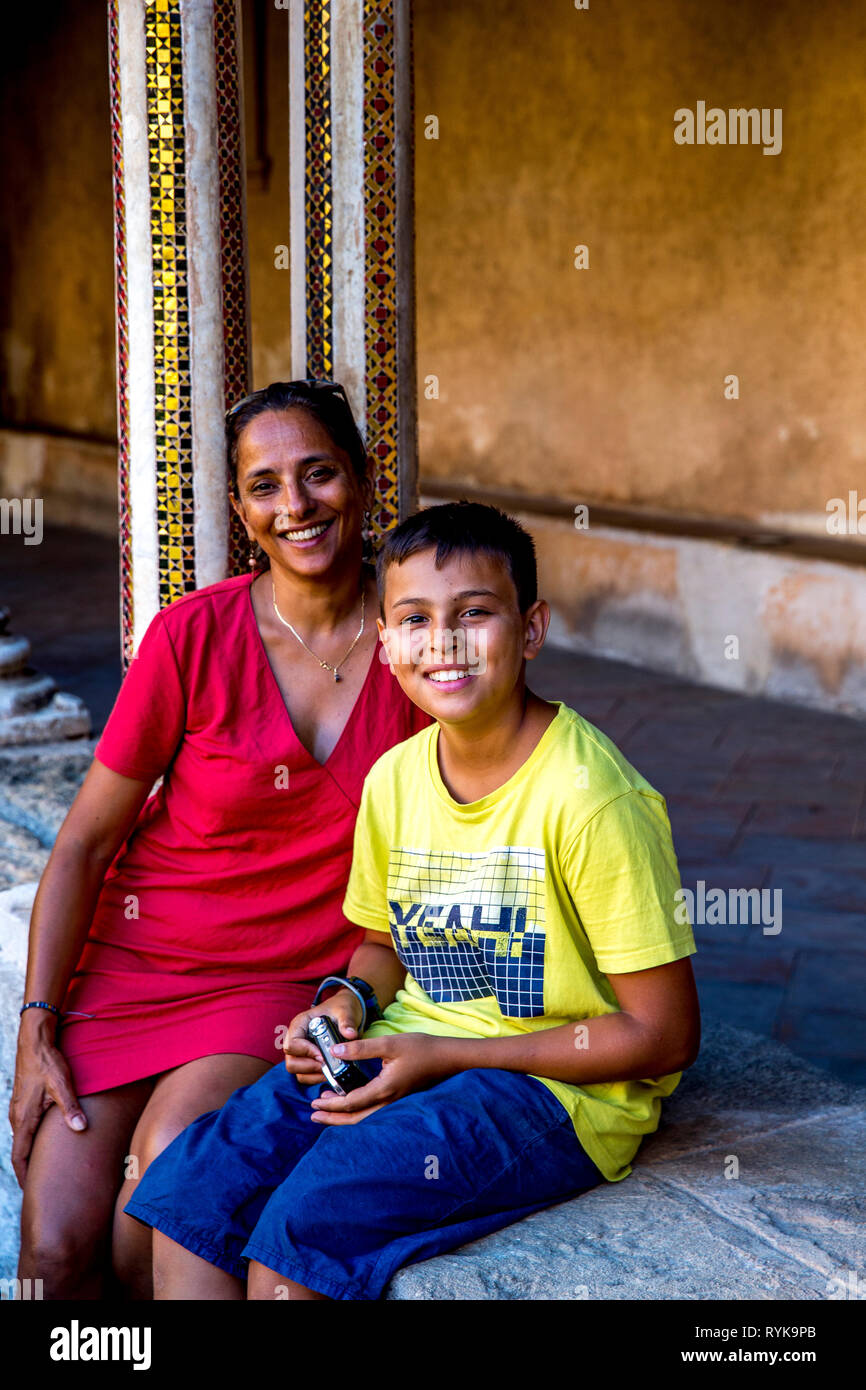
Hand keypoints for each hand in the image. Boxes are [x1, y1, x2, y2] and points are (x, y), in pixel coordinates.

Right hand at [9, 1014, 87, 1186]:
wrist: (35, 1041)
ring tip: (42, 1168)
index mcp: (24, 1119)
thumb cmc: (47, 1062)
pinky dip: (30, 1141)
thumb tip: (80, 1128)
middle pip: (19, 1152)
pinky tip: (43, 1141)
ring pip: (22, 1140)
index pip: (19, 1157)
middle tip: (39, 1186)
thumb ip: (70, 1108)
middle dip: (28, 1170)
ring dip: (29, 1155)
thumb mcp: (61, 1084)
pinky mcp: (22, 1102)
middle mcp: (17, 1117)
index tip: (31, 1192)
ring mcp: (18, 1109)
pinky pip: (24, 1128)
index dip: (24, 1176)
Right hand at [282, 989, 364, 1085]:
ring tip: (331, 1069)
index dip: (306, 1052)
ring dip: (314, 1074)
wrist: (345, 1013)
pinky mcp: (309, 1061)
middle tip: (327, 1064)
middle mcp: (297, 1039)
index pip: (292, 1044)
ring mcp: (301, 1052)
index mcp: (300, 1024)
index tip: (323, 1054)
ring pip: (298, 1072)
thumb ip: (346, 1022)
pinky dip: (318, 1078)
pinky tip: (331, 1071)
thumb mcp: (345, 1011)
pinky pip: (307, 1077)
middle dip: (309, 1067)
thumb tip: (350, 1035)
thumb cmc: (341, 1008)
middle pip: (291, 1062)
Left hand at [310, 1033, 454, 1125]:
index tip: (315, 1101)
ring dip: (344, 1115)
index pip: (351, 1102)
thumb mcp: (390, 1044)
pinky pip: (373, 1111)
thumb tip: (336, 1050)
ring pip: (365, 1117)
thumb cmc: (422, 1049)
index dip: (331, 1104)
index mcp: (384, 1089)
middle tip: (314, 1114)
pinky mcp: (399, 1099)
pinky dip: (357, 1110)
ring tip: (327, 1109)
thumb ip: (362, 1049)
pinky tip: (351, 1099)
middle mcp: (388, 1101)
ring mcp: (395, 1102)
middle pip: (356, 1118)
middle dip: (333, 1118)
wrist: (449, 1058)